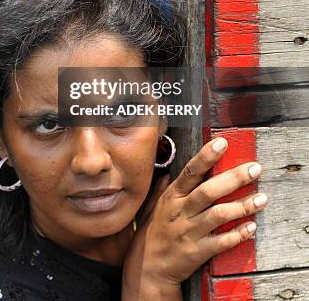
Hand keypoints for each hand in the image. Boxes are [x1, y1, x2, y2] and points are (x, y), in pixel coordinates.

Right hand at [122, 137, 268, 297]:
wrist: (147, 267)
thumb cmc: (153, 232)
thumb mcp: (153, 205)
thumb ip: (163, 187)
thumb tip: (169, 170)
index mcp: (172, 196)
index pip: (190, 171)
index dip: (206, 156)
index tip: (222, 143)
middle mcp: (181, 211)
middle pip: (209, 191)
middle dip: (234, 178)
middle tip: (255, 168)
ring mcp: (190, 232)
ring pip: (218, 215)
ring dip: (242, 206)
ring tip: (262, 198)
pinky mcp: (198, 251)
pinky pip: (221, 242)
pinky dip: (238, 235)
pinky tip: (251, 227)